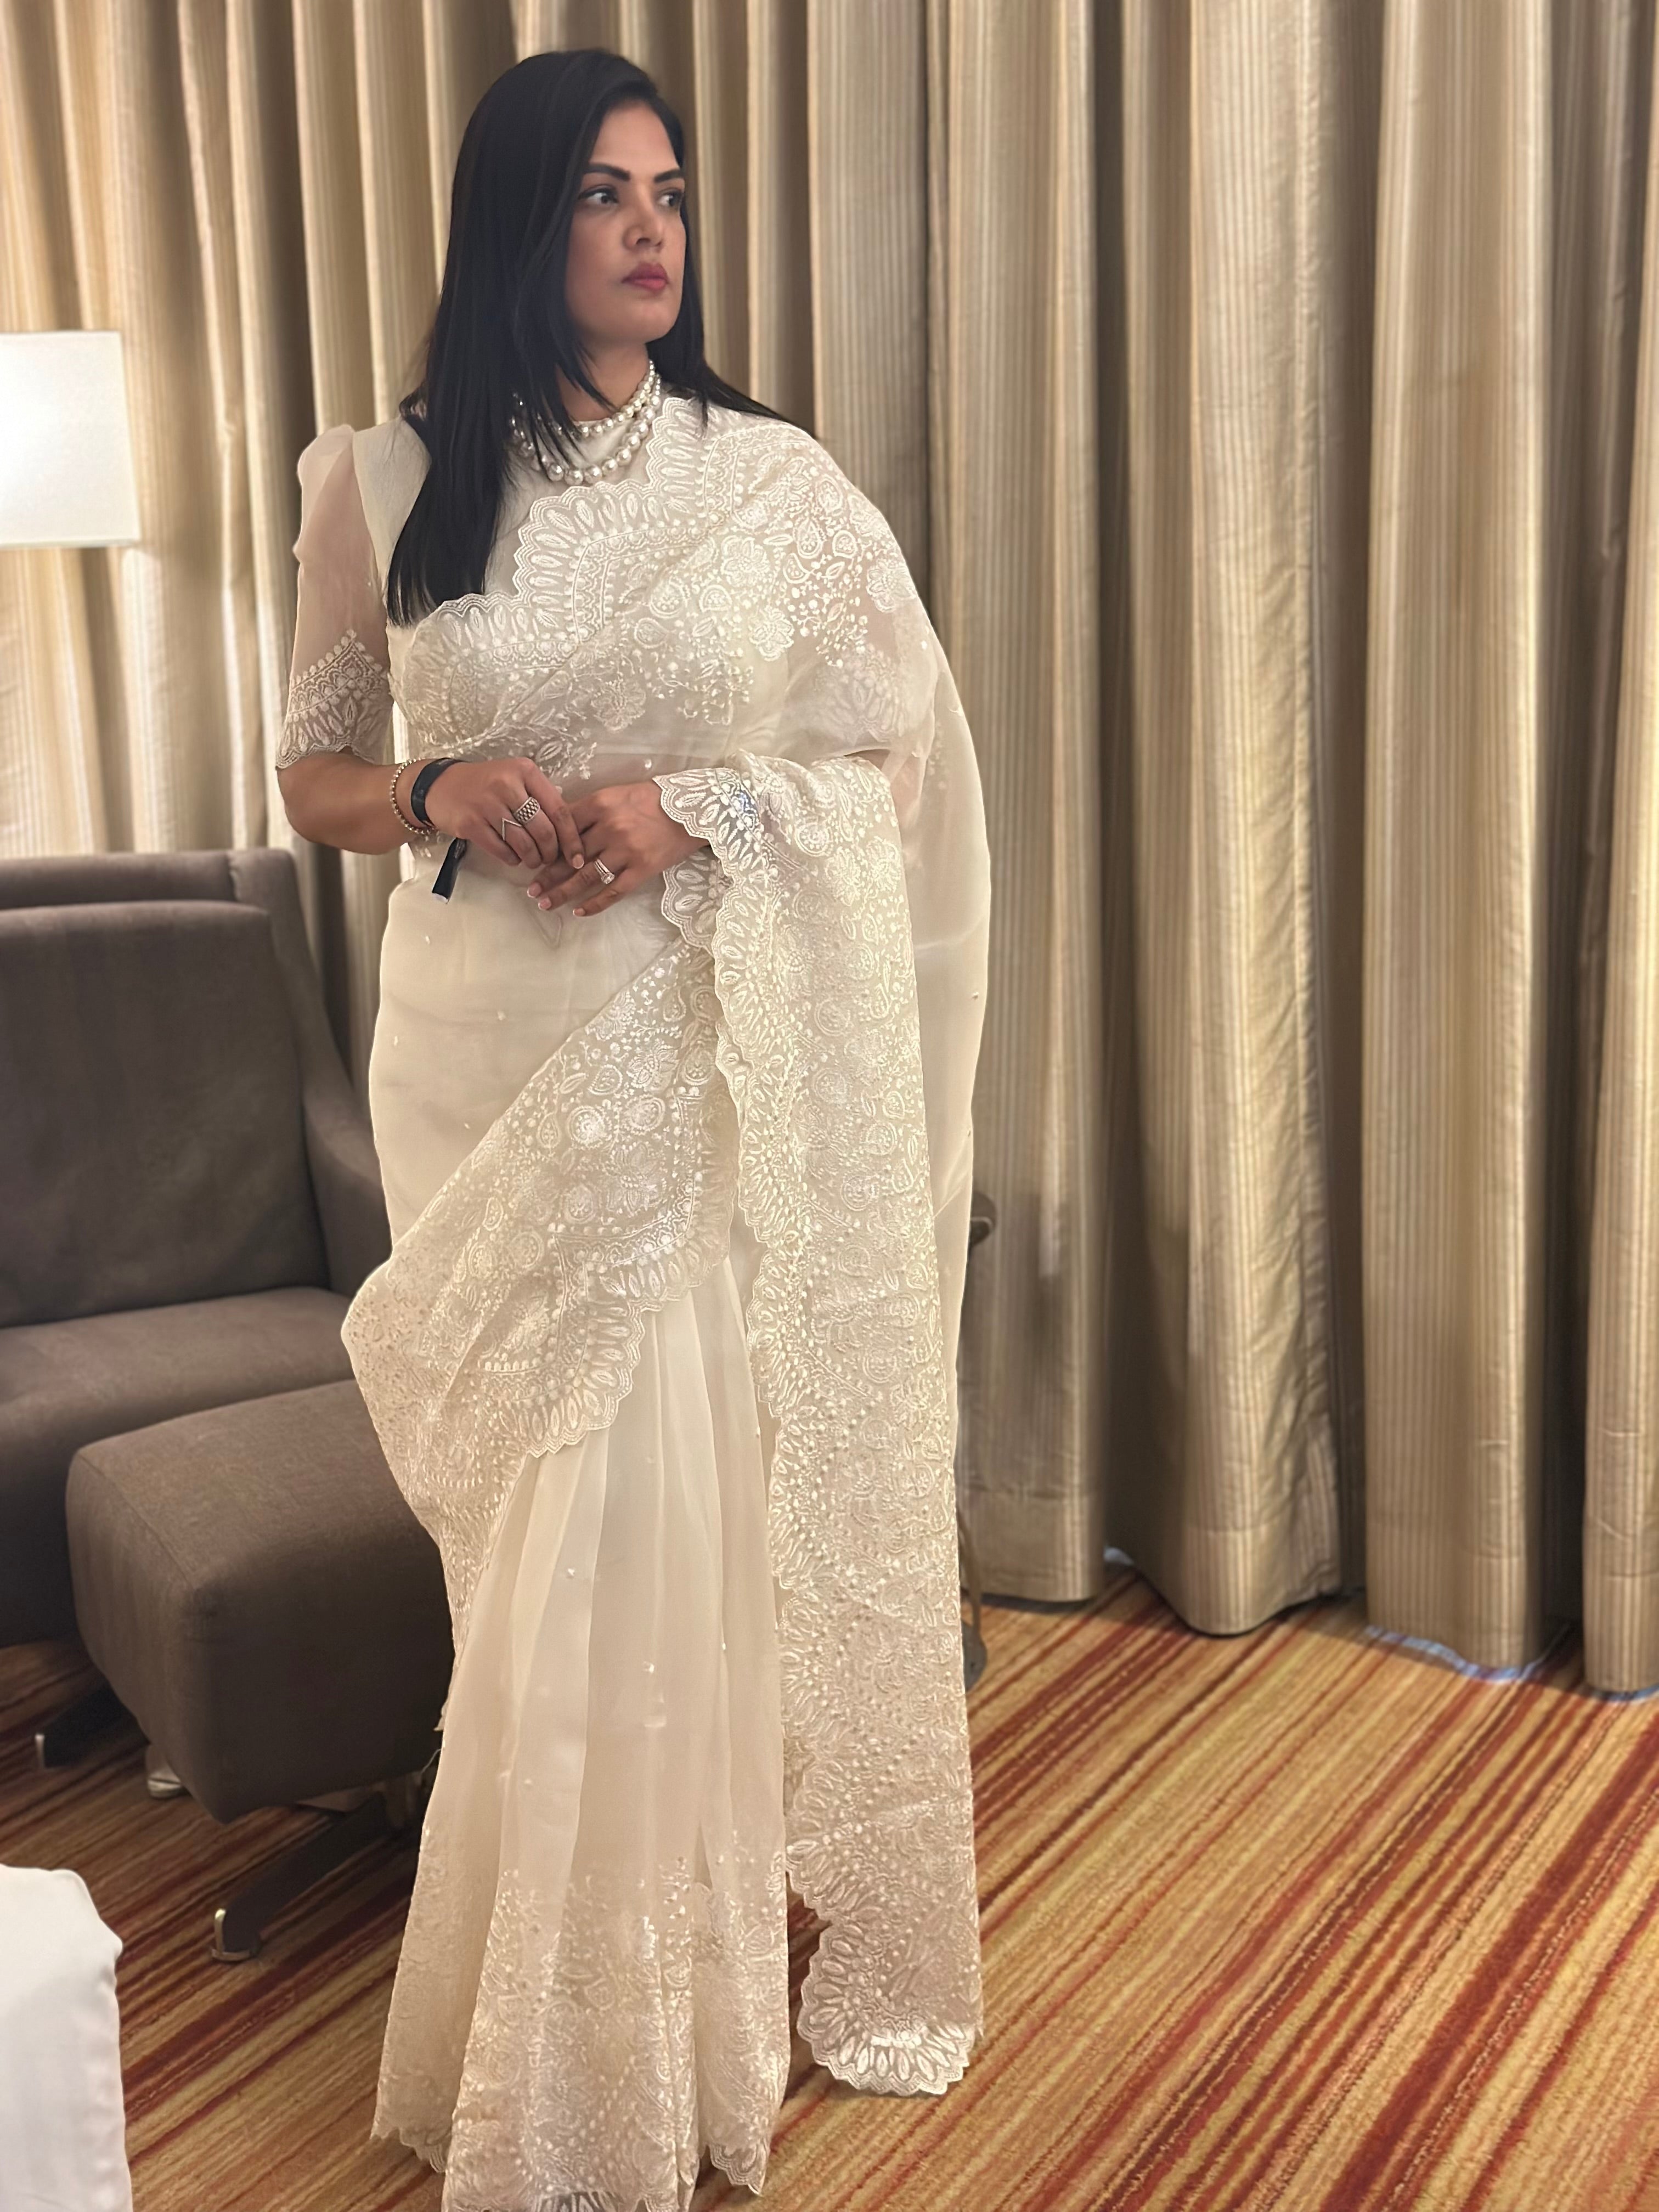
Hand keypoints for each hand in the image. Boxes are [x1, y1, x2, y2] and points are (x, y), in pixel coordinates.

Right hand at [417, 756, 585, 874]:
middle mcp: (507, 784)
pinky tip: (513, 856)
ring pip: (524, 844)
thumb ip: (541, 796)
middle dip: (551, 852)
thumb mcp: (515, 777)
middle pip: (543, 830)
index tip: (578, 856)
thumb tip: (570, 829)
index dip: (572, 838)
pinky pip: (502, 850)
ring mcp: (487, 804)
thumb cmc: (485, 784)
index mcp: (525, 771)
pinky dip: (512, 859)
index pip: (559, 809)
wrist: (440, 785)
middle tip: (550, 859)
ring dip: (533, 859)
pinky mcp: (470, 824)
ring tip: (533, 860)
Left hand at [526, 780, 705, 916]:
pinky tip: (579, 912)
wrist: (694, 810)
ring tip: (545, 903)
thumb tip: (560, 827)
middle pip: (570, 856)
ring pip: (586, 876)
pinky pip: (613, 891)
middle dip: (547, 874)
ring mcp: (626, 850)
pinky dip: (595, 904)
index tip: (533, 857)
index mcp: (601, 804)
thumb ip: (590, 809)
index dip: (546, 844)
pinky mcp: (642, 869)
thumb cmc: (654, 800)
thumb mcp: (618, 794)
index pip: (564, 827)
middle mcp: (610, 827)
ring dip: (562, 892)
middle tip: (530, 888)